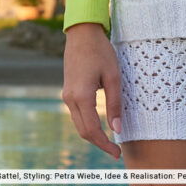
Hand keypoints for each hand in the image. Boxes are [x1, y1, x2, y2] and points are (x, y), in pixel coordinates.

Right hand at [61, 22, 121, 159]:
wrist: (82, 33)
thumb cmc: (100, 51)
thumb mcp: (113, 76)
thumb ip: (114, 104)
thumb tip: (117, 129)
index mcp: (82, 96)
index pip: (92, 130)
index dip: (105, 144)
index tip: (117, 153)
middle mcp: (70, 99)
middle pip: (83, 131)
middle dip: (99, 143)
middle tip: (116, 151)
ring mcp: (67, 95)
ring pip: (79, 124)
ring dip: (93, 134)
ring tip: (110, 140)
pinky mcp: (68, 91)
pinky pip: (77, 114)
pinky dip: (87, 123)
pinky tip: (99, 124)